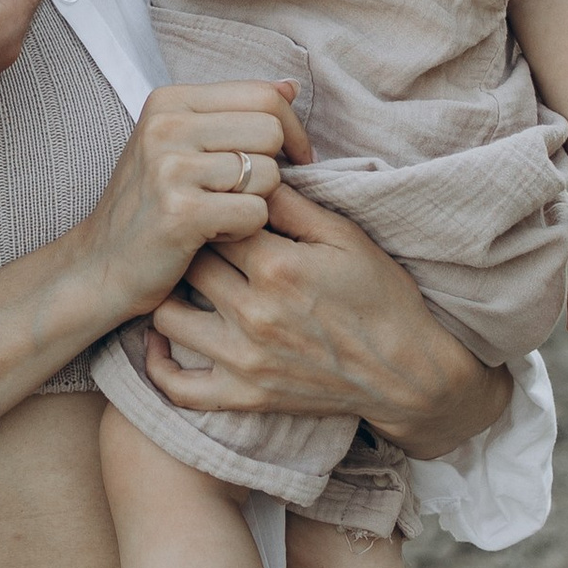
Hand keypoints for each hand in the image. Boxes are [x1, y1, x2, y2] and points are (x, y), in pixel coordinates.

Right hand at [75, 78, 309, 322]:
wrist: (98, 265)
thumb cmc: (148, 204)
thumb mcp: (179, 144)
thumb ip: (234, 112)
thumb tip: (291, 86)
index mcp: (169, 101)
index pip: (262, 95)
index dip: (290, 129)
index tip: (290, 158)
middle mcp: (166, 126)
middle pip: (270, 132)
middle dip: (270, 168)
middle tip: (242, 194)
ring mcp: (170, 169)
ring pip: (268, 175)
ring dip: (255, 203)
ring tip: (220, 213)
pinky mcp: (181, 213)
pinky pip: (255, 213)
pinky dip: (244, 231)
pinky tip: (212, 235)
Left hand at [142, 171, 509, 459]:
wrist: (406, 373)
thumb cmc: (381, 298)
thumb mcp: (345, 237)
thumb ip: (292, 204)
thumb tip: (251, 170)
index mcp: (278, 266)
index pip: (217, 218)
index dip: (214, 205)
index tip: (218, 201)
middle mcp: (254, 313)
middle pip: (188, 262)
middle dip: (190, 245)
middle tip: (194, 236)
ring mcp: (245, 359)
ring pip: (168, 316)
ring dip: (170, 294)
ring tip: (181, 279)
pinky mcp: (244, 396)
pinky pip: (180, 388)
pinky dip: (161, 364)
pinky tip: (163, 339)